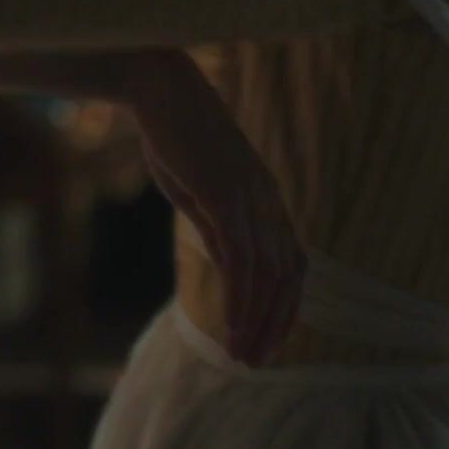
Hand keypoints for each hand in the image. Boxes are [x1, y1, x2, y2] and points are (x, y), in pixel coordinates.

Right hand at [130, 55, 303, 364]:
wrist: (160, 87)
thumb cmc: (175, 133)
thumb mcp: (198, 190)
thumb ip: (217, 226)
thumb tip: (231, 266)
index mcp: (264, 199)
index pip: (288, 263)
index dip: (281, 306)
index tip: (261, 338)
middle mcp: (267, 201)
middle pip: (286, 275)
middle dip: (275, 324)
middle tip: (255, 362)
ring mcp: (250, 198)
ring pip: (267, 274)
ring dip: (258, 320)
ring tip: (242, 355)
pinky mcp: (226, 195)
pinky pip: (242, 258)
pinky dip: (242, 296)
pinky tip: (232, 323)